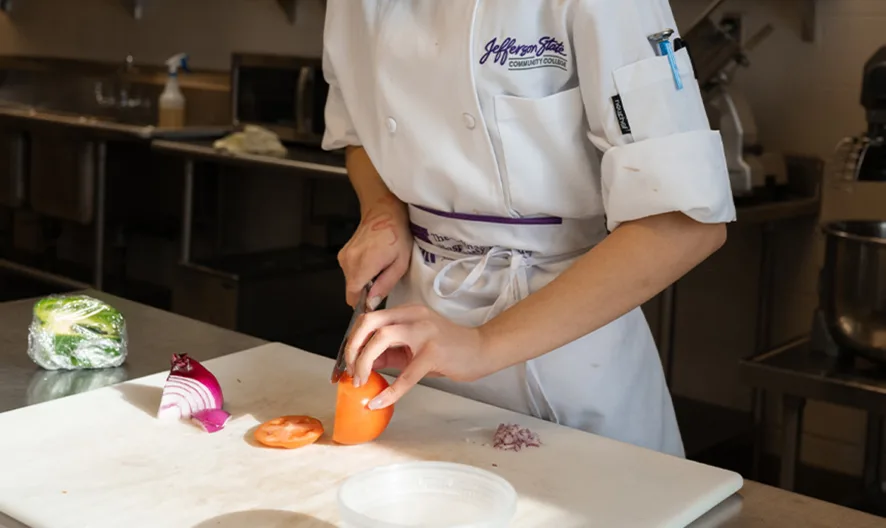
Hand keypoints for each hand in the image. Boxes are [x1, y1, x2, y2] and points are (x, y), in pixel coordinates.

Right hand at [338, 193, 411, 307]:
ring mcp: (343, 257)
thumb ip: (384, 285)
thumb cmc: (397, 236)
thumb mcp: (400, 264)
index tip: (376, 298)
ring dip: (363, 280)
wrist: (384, 212)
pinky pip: (350, 271)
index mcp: (362, 266)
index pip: (352, 297)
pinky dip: (360, 270)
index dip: (363, 302)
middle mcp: (347, 262)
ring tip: (379, 266)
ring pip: (351, 280)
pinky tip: (372, 260)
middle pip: (352, 290)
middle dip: (365, 290)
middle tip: (382, 277)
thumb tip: (371, 303)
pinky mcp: (343, 253)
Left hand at [344, 304, 495, 409]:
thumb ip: (391, 351)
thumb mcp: (416, 345)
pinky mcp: (434, 352)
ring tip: (361, 381)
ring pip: (381, 339)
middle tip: (349, 370)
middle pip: (370, 322)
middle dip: (353, 346)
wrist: (482, 350)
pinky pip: (406, 374)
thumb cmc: (450, 349)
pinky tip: (379, 401)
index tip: (347, 361)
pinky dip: (390, 391)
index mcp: (407, 311)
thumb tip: (364, 364)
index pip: (370, 318)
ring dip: (364, 362)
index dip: (353, 339)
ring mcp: (424, 331)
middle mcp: (413, 315)